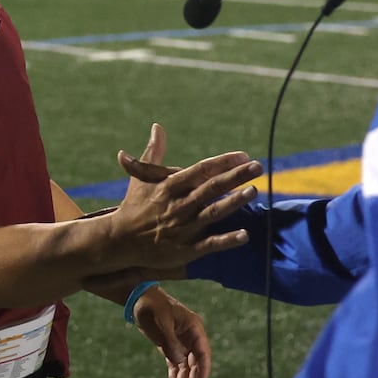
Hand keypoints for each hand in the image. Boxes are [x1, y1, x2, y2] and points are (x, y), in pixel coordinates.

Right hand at [108, 124, 260, 270]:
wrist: (119, 242)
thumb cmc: (134, 207)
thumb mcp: (141, 178)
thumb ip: (154, 152)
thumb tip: (157, 127)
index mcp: (169, 187)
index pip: (200, 171)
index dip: (222, 162)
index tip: (243, 155)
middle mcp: (178, 206)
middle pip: (211, 188)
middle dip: (235, 177)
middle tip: (258, 167)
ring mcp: (182, 229)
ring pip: (212, 213)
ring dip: (233, 202)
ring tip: (253, 191)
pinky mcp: (184, 251)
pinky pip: (209, 245)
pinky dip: (226, 240)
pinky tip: (245, 235)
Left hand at [132, 286, 211, 377]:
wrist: (139, 300)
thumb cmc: (153, 305)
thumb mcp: (162, 321)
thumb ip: (170, 341)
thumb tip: (180, 361)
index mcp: (194, 327)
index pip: (203, 351)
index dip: (204, 369)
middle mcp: (190, 337)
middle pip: (196, 362)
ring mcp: (181, 343)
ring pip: (185, 367)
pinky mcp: (170, 347)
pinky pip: (175, 365)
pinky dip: (173, 377)